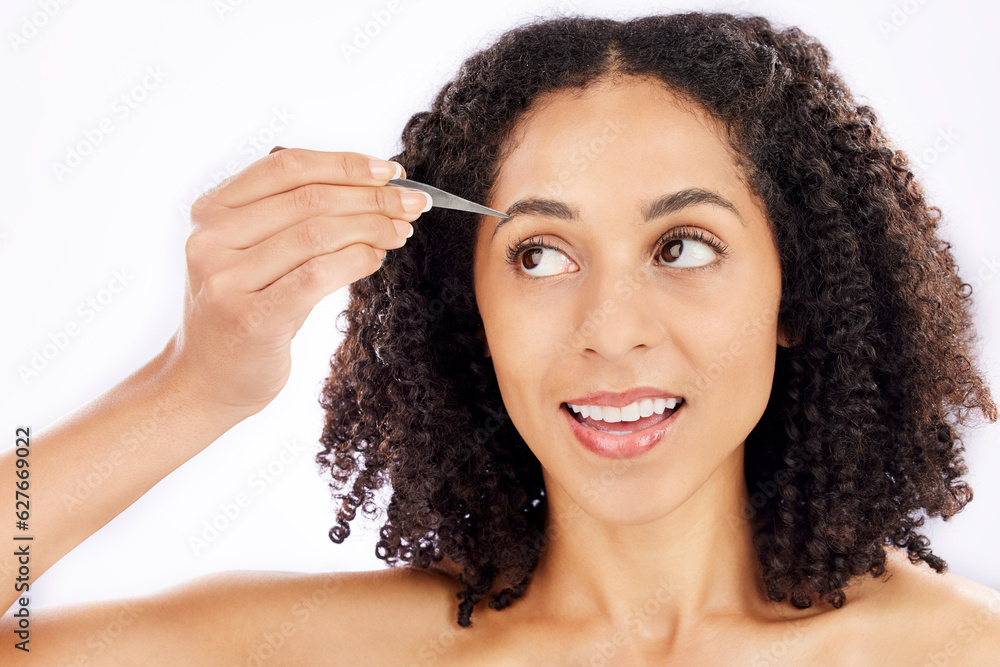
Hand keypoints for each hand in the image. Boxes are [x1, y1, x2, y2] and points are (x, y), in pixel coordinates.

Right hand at [167, 148, 429, 415]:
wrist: (205, 381)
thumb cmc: (245, 313)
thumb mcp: (257, 256)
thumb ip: (296, 221)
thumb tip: (376, 193)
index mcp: (212, 211)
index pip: (287, 167)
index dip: (345, 164)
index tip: (391, 171)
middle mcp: (211, 239)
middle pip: (309, 199)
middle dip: (372, 197)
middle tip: (413, 203)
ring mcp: (227, 280)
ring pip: (317, 234)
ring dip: (372, 227)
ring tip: (401, 231)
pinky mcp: (251, 318)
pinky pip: (317, 275)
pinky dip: (357, 261)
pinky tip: (376, 259)